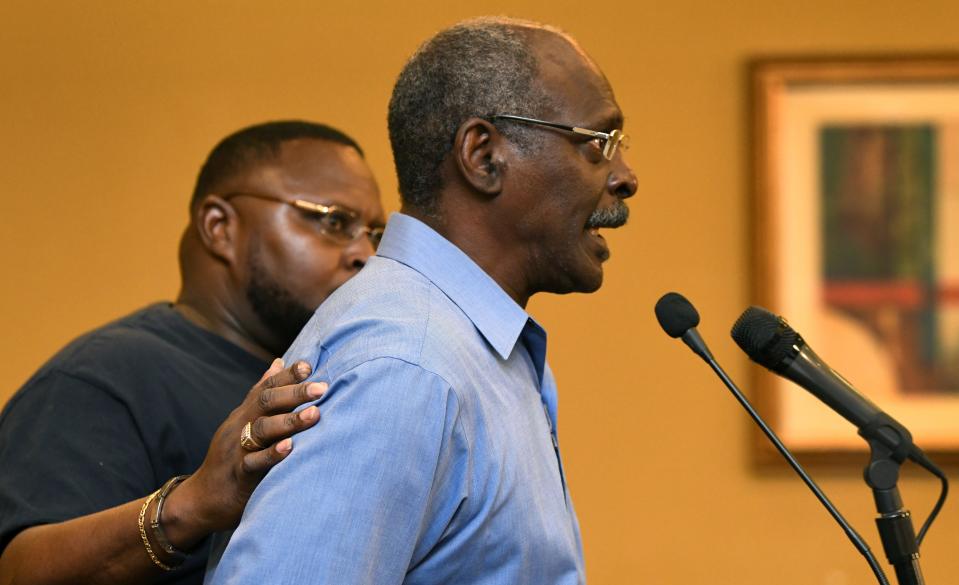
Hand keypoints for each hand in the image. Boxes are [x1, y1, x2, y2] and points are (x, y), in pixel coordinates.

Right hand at [161, 359, 326, 543]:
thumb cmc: (232, 457)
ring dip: (290, 421)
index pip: (266, 387)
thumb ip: (261, 394)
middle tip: (322, 387)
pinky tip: (290, 447)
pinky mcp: (238, 475)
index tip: (309, 365)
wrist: (202, 499)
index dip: (287, 375)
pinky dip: (272, 454)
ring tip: (315, 413)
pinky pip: (254, 462)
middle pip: (266, 402)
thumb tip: (278, 362)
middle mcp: (240, 426)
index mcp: (244, 413)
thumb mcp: (242, 421)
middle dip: (295, 393)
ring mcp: (237, 450)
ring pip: (262, 430)